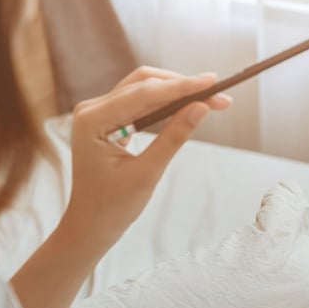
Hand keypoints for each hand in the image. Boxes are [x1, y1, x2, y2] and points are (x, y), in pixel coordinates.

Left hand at [65, 67, 231, 250]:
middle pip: (143, 83)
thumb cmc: (113, 206)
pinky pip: (138, 102)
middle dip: (182, 86)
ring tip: (209, 98)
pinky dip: (164, 103)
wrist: (90, 224)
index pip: (144, 94)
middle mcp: (91, 109)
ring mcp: (97, 112)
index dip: (181, 86)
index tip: (213, 82)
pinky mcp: (106, 119)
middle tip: (218, 94)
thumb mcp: (148, 173)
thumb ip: (174, 137)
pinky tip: (187, 104)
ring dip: (176, 92)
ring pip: (143, 89)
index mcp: (93, 120)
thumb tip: (201, 108)